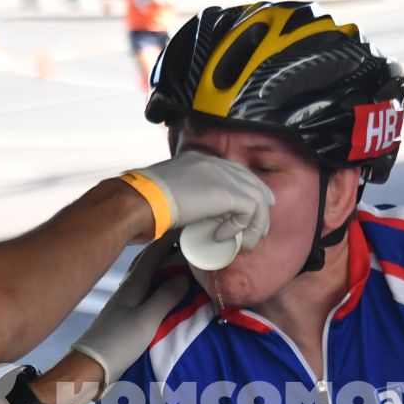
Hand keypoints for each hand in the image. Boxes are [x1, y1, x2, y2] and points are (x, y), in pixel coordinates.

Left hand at [71, 235, 189, 385]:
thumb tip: (184, 276)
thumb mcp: (146, 320)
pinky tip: (166, 289)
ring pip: (148, 275)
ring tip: (183, 261)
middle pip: (149, 261)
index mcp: (132, 285)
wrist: (91, 368)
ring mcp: (126, 301)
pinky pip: (147, 290)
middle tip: (189, 242)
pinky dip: (159, 284)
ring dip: (164, 266)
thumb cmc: (117, 344)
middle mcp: (128, 288)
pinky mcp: (126, 315)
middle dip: (168, 249)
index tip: (188, 228)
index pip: (153, 253)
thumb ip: (166, 297)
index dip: (170, 239)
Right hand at [119, 151, 271, 245]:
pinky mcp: (228, 191)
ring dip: (254, 224)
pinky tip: (222, 237)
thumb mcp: (172, 194)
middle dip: (260, 208)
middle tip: (257, 231)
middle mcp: (215, 163)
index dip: (246, 193)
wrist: (143, 200)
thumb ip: (186, 197)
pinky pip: (249, 210)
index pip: (235, 172)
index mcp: (201, 160)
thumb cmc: (147, 203)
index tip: (247, 214)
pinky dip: (241, 227)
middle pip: (252, 182)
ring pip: (257, 198)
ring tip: (245, 243)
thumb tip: (192, 217)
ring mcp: (223, 174)